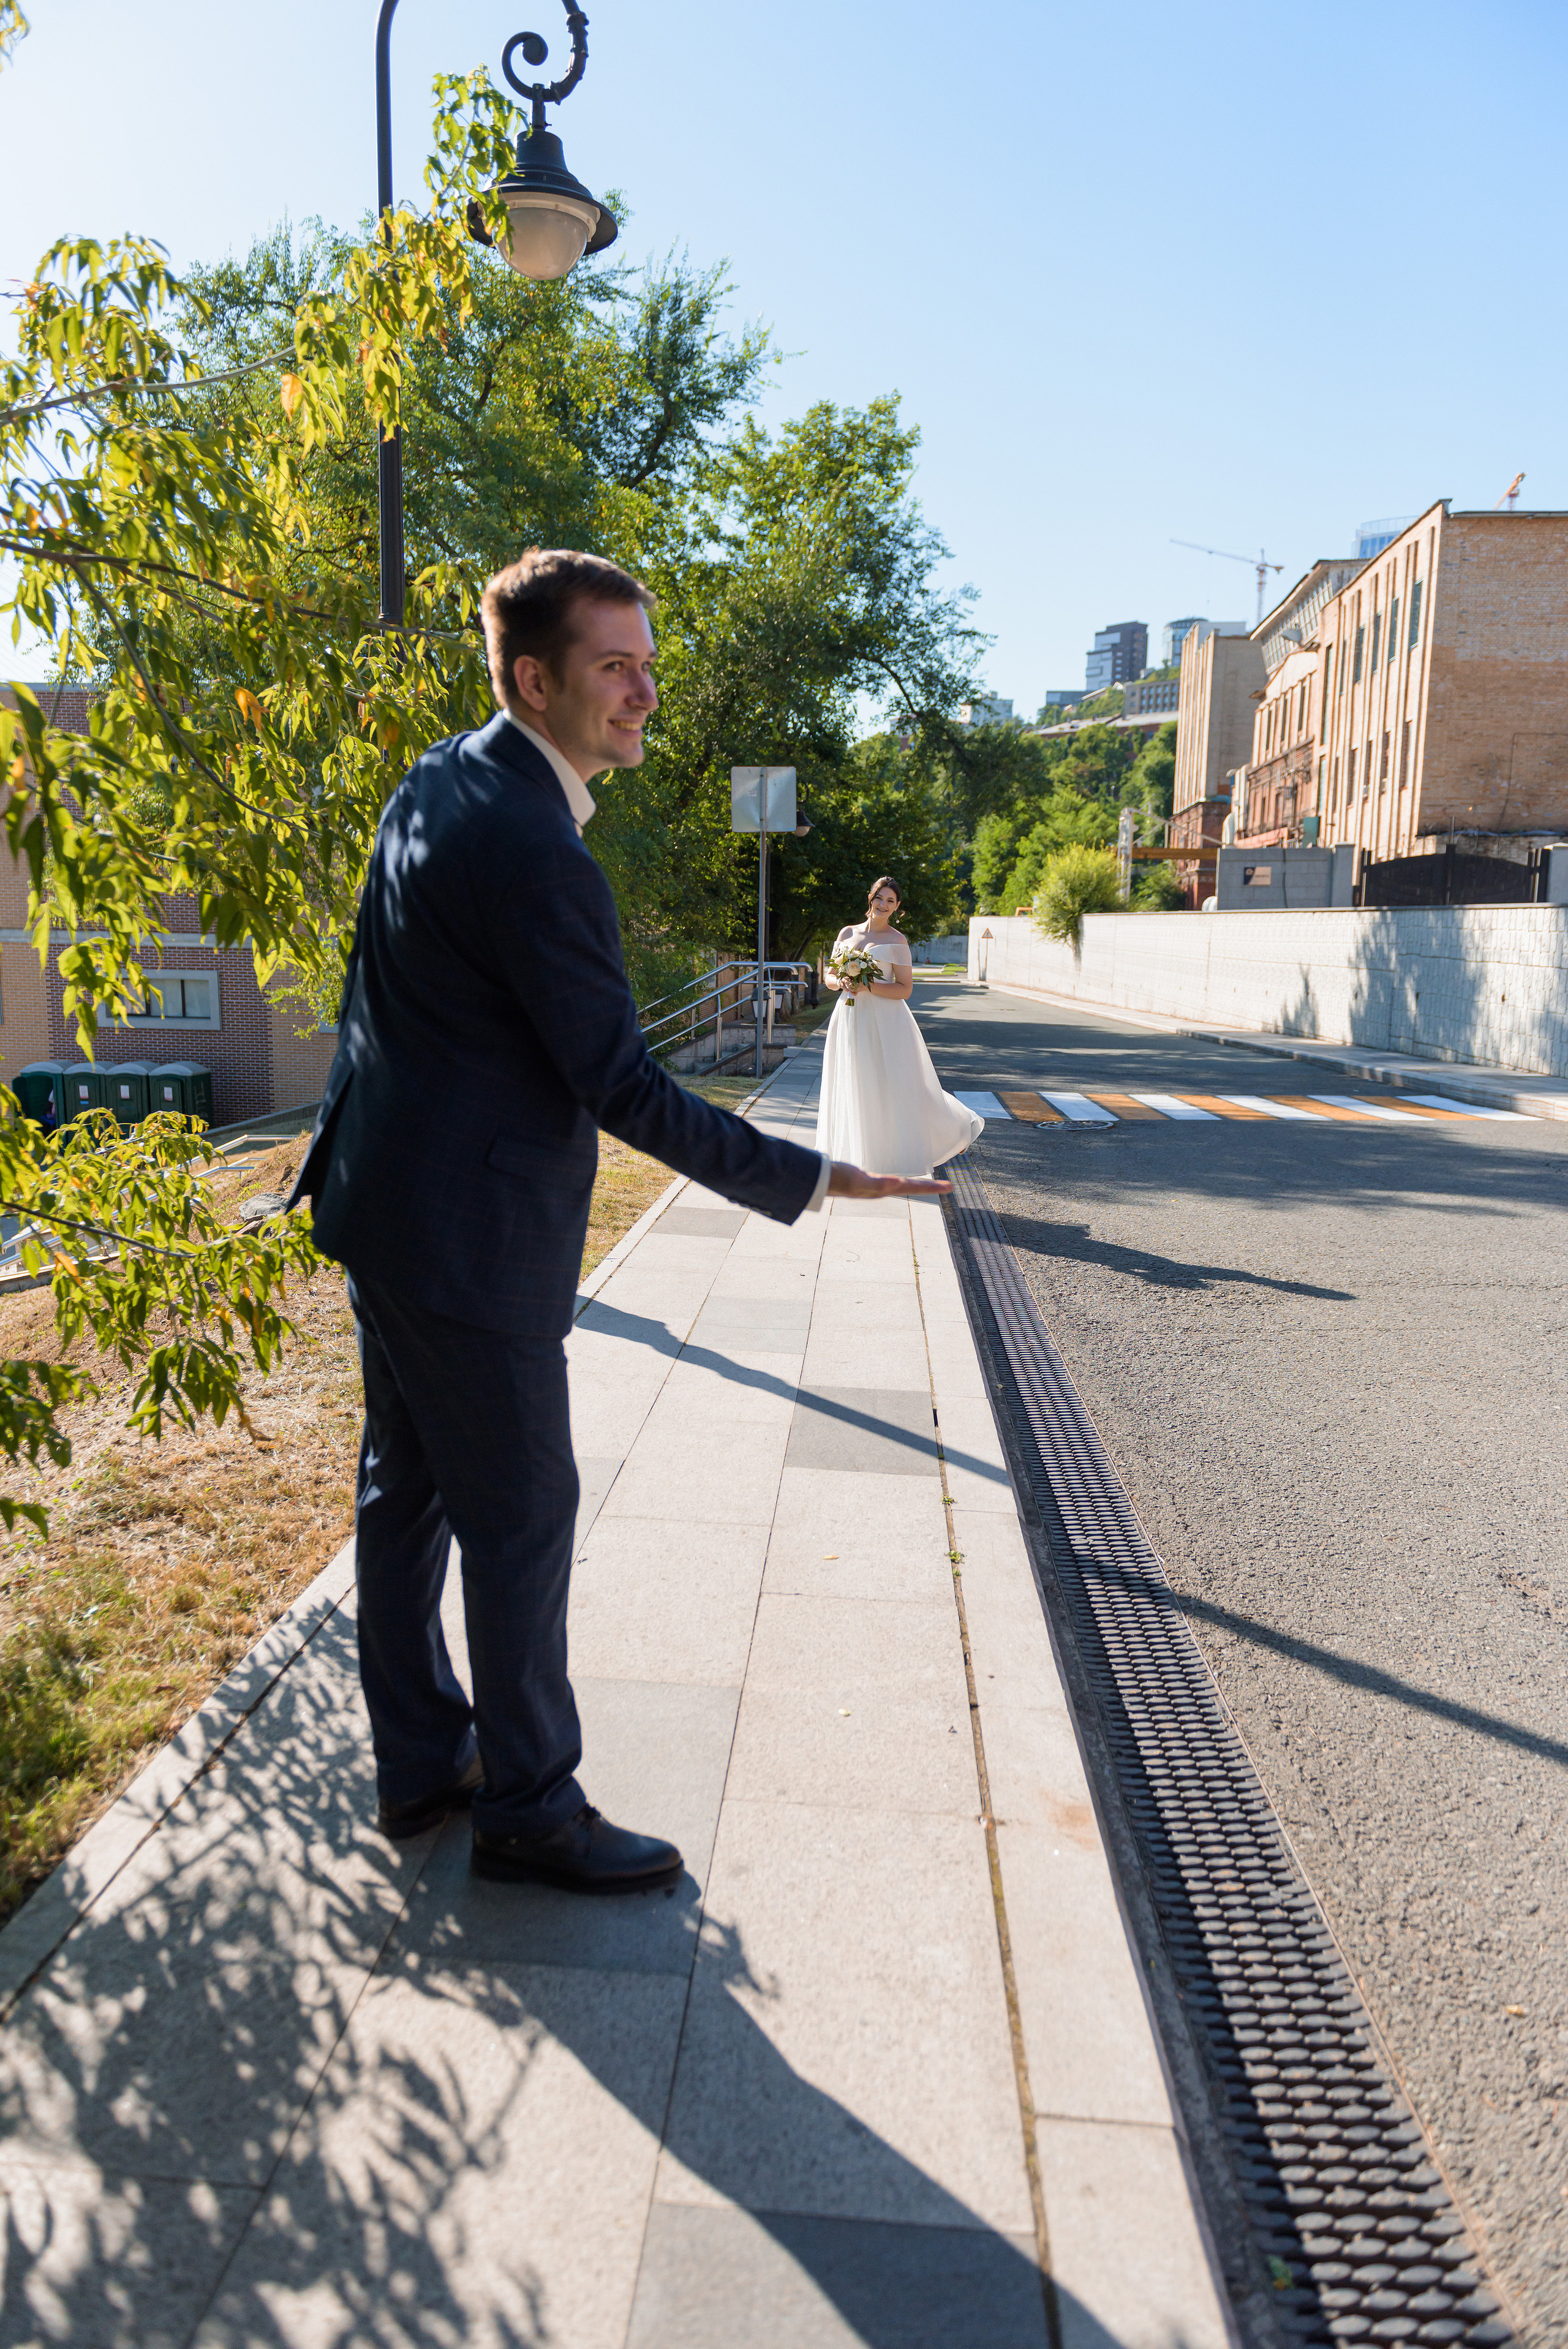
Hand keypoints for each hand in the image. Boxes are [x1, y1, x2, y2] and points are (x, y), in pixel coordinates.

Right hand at [828, 1161, 952, 1197]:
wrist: (821, 1179)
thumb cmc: (840, 1179)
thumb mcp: (860, 1180)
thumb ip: (877, 1183)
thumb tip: (897, 1183)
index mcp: (884, 1189)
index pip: (913, 1187)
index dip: (931, 1187)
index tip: (950, 1187)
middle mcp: (882, 1189)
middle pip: (911, 1188)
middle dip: (929, 1187)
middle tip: (947, 1186)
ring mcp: (874, 1186)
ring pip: (901, 1186)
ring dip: (916, 1186)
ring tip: (927, 1185)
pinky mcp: (867, 1180)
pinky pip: (889, 1181)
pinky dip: (899, 1181)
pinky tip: (896, 1179)